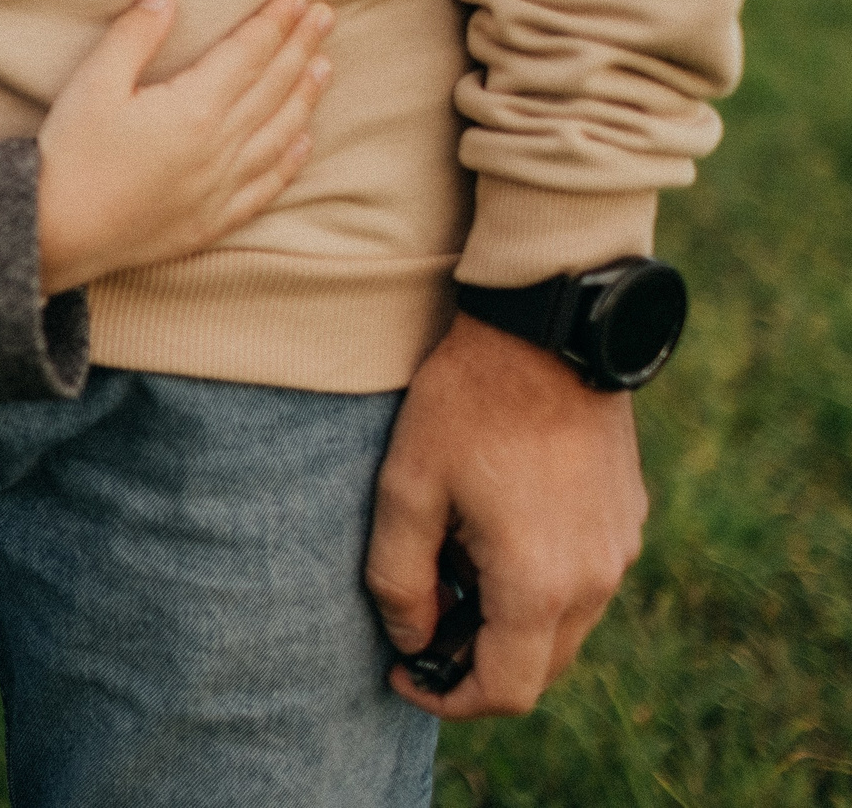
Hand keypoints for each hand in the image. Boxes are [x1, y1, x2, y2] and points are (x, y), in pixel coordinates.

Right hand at [35, 0, 333, 294]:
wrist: (57, 233)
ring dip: (304, 98)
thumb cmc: (71, 154)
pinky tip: (304, 143)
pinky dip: (290, 162)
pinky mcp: (211, 220)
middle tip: (326, 18)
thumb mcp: (93, 83)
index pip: (247, 55)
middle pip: (272, 88)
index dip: (274, 24)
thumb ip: (134, 37)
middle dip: (300, 48)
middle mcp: (219, 148)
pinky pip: (264, 187)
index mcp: (194, 109)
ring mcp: (220, 187)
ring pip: (278, 134)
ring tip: (324, 68)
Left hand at [368, 312, 645, 717]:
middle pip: (539, 667)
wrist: (548, 329)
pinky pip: (584, 582)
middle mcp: (596, 580)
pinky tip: (491, 531)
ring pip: (564, 627)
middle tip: (419, 620)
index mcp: (540, 584)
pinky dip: (539, 585)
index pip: (505, 691)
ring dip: (508, 621)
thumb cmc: (467, 403)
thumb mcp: (406, 487)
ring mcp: (620, 550)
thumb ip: (400, 578)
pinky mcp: (627, 519)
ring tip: (450, 563)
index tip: (402, 671)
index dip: (449, 698)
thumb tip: (412, 639)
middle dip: (476, 662)